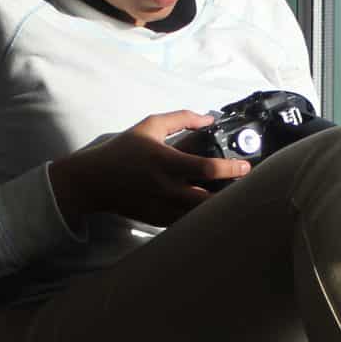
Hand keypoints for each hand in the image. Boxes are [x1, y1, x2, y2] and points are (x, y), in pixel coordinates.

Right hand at [51, 110, 251, 226]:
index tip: (246, 166)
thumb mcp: (149, 126)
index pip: (206, 169)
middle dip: (230, 193)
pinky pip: (187, 222)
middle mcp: (166, 187)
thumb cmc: (123, 150)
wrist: (94, 181)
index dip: (231, 168)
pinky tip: (209, 208)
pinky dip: (200, 216)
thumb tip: (209, 119)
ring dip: (218, 207)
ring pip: (200, 214)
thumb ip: (181, 119)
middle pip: (209, 198)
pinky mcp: (158, 220)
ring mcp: (162, 207)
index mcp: (166, 162)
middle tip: (244, 186)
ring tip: (231, 198)